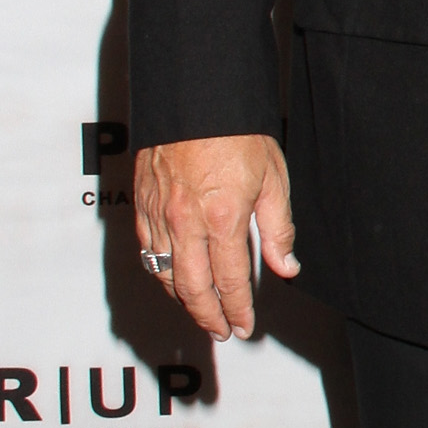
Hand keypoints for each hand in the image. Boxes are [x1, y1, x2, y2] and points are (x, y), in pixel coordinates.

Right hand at [134, 135, 297, 343]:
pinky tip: (172, 279)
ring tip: (200, 312)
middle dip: (208, 317)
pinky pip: (147, 250)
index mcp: (223, 217)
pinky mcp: (141, 202)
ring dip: (183, 300)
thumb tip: (286, 267)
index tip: (245, 326)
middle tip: (222, 332)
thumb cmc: (238, 132)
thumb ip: (278, 229)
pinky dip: (159, 272)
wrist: (196, 95)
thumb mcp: (274, 179)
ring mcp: (159, 213)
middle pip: (192, 288)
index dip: (238, 310)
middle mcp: (186, 221)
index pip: (230, 282)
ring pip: (164, 273)